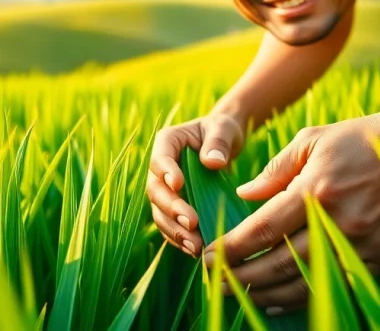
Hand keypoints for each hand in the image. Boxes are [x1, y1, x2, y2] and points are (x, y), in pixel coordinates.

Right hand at [147, 113, 246, 256]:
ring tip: (195, 245)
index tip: (178, 184)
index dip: (166, 172)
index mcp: (167, 142)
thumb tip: (213, 162)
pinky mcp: (173, 207)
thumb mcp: (224, 129)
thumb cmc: (222, 131)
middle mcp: (159, 168)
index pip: (159, 158)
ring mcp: (165, 190)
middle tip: (192, 222)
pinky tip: (195, 250)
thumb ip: (218, 141)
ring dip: (175, 230)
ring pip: (160, 213)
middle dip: (172, 208)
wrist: (223, 144)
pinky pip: (170, 225)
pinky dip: (180, 238)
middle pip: (156, 190)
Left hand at [203, 107, 379, 312]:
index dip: (232, 248)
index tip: (208, 256)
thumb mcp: (312, 140)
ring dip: (267, 293)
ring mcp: (361, 244)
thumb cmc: (362, 138)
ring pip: (305, 281)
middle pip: (278, 262)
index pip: (262, 230)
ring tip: (240, 295)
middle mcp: (337, 222)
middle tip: (213, 282)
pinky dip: (303, 296)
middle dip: (241, 276)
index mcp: (315, 190)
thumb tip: (244, 197)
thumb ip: (275, 171)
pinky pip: (335, 285)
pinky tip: (280, 299)